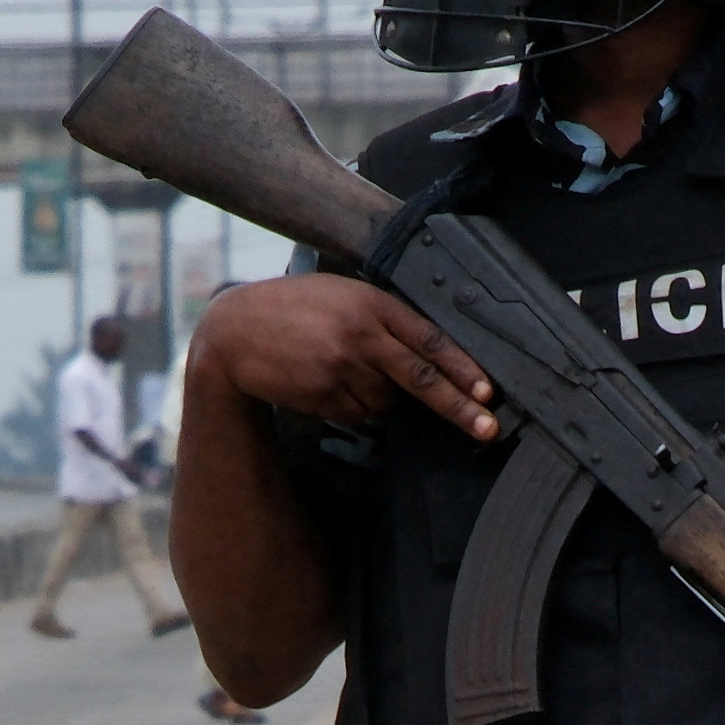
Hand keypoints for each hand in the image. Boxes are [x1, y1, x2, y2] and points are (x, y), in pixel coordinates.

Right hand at [189, 277, 498, 439]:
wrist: (235, 332)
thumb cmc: (294, 309)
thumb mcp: (342, 295)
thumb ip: (382, 317)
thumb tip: (428, 356)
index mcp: (371, 304)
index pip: (429, 338)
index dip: (461, 366)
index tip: (487, 390)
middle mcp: (360, 335)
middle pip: (421, 378)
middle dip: (459, 407)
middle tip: (489, 429)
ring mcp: (341, 367)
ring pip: (387, 402)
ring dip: (380, 398)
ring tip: (343, 372)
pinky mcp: (323, 394)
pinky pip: (359, 415)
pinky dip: (355, 409)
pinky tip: (328, 386)